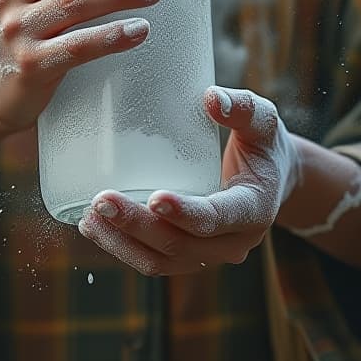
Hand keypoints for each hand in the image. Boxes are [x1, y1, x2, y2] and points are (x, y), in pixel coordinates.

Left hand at [77, 86, 300, 274]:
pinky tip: (95, 226)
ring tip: (89, 218)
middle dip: (137, 226)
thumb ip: (243, 108)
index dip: (187, 212)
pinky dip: (123, 247)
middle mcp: (233, 242)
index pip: (218, 217)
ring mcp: (209, 255)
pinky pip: (154, 261)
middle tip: (102, 201)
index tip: (154, 198)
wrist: (271, 179)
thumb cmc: (263, 144)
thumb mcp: (264, 121)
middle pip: (180, 245)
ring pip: (161, 262)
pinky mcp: (188, 256)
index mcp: (254, 210)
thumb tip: (210, 98)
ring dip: (122, 243)